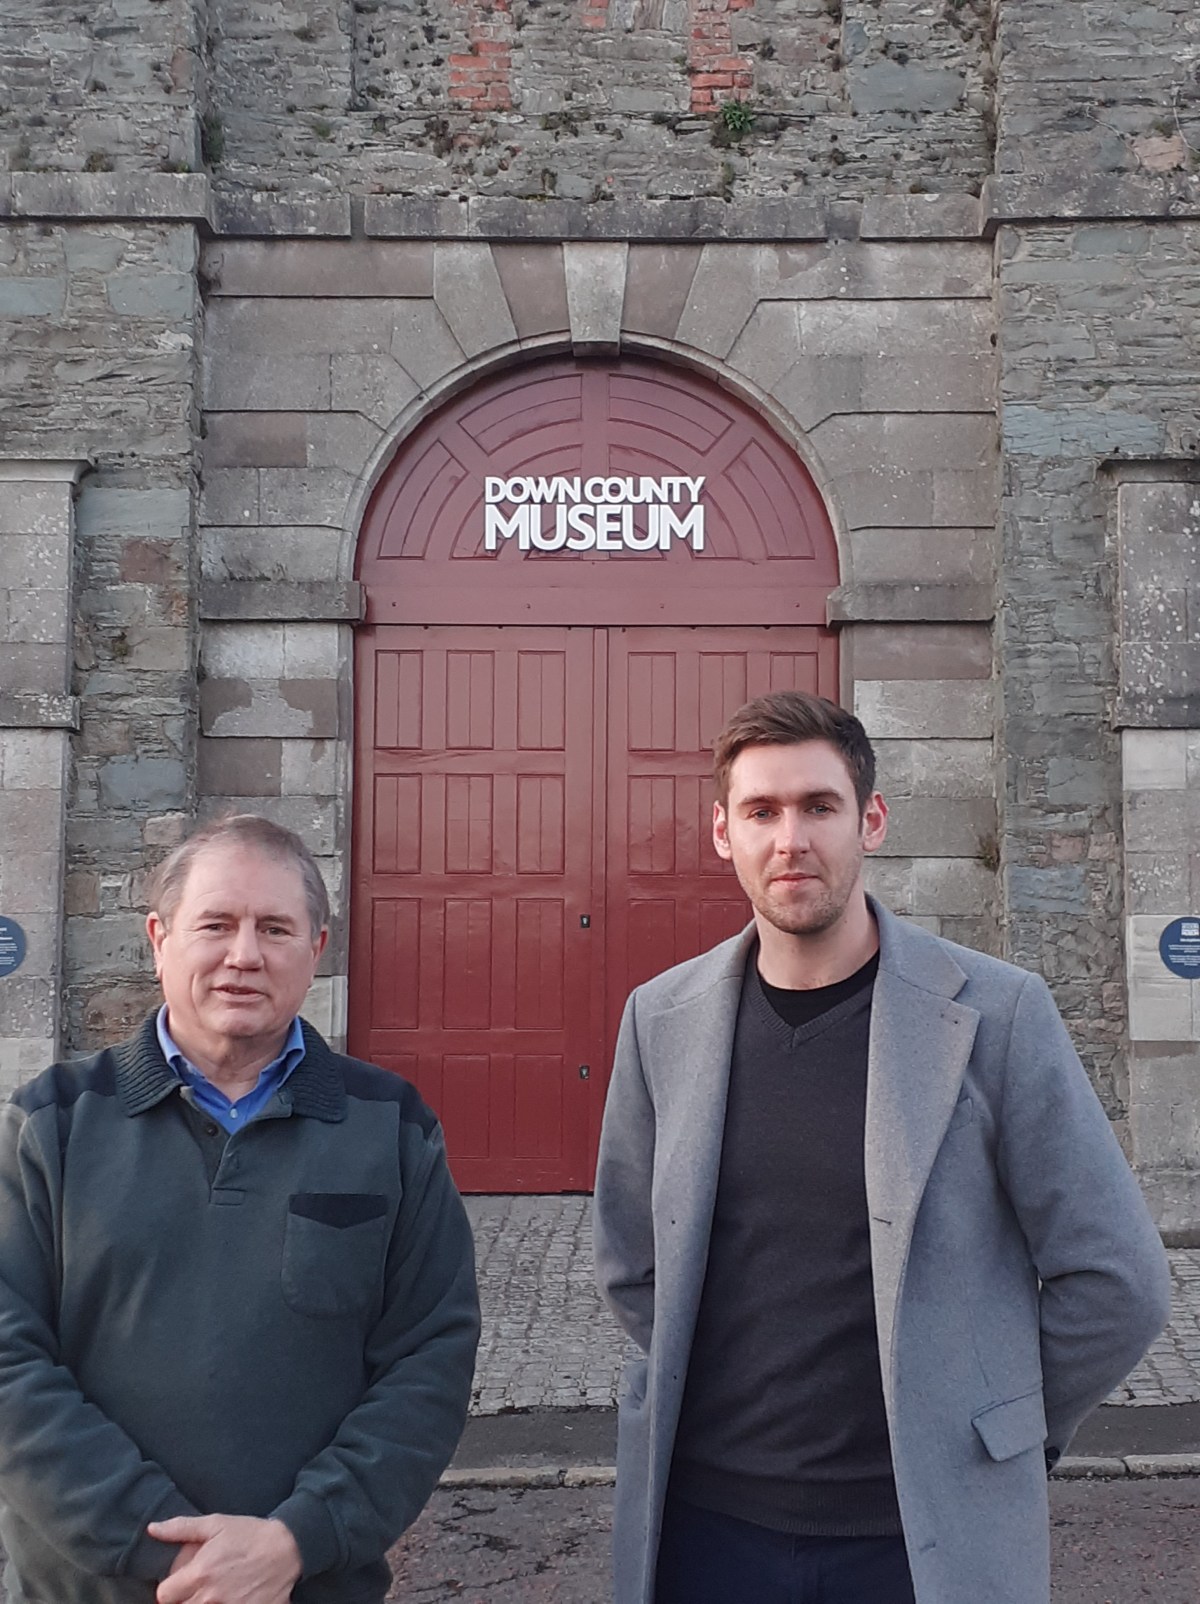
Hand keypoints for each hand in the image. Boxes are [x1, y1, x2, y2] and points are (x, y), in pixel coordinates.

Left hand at [147, 1514, 301, 1603]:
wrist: (287, 1549)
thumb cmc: (250, 1534)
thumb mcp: (216, 1524)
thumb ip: (181, 1528)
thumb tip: (152, 1529)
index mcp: (200, 1573)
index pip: (163, 1596)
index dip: (168, 1589)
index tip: (178, 1584)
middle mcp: (210, 1597)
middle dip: (184, 1599)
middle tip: (197, 1588)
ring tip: (212, 1593)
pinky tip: (228, 1598)